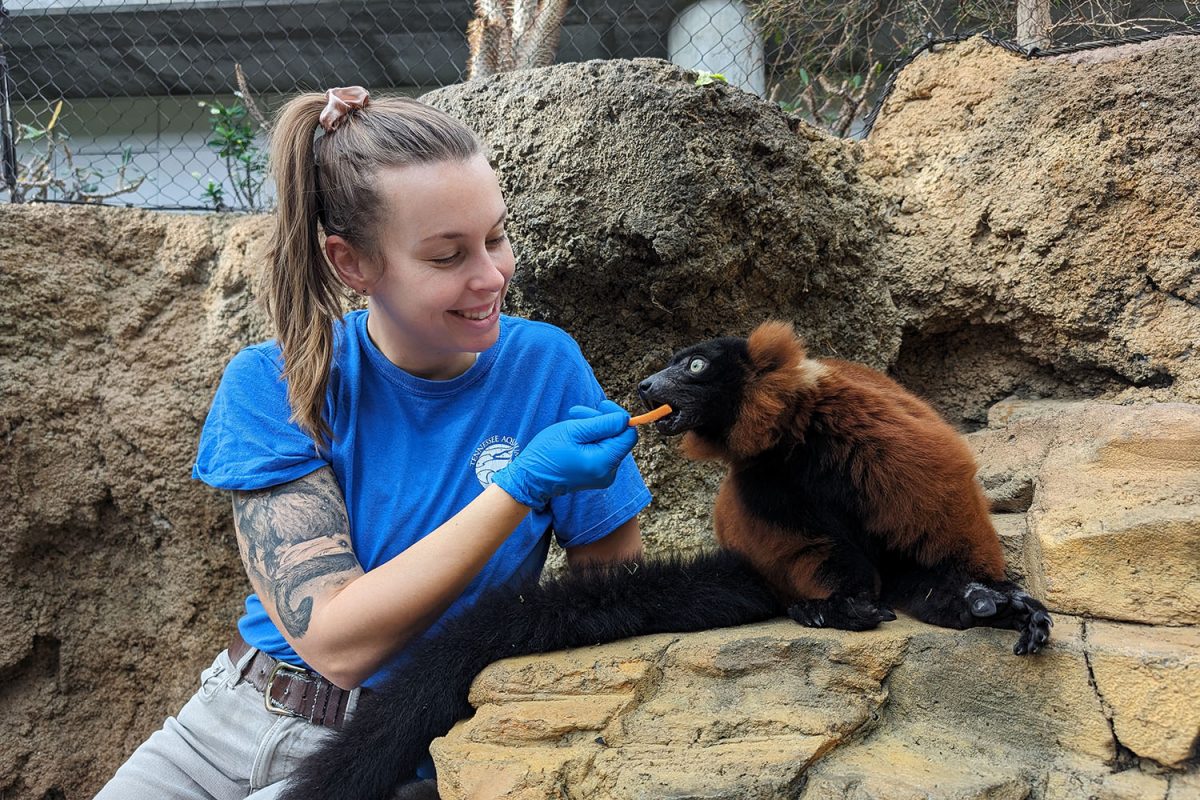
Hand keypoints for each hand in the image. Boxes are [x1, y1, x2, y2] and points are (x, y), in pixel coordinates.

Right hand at [492, 400, 637, 508]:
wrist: (530, 477)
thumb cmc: (547, 453)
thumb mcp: (574, 430)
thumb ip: (603, 424)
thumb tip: (625, 419)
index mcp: (604, 463)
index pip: (628, 435)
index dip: (618, 417)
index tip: (602, 406)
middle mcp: (608, 473)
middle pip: (618, 438)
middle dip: (601, 421)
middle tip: (578, 413)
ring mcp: (603, 476)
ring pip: (609, 442)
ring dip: (593, 427)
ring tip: (573, 420)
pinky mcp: (596, 475)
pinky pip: (601, 451)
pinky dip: (591, 439)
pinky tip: (575, 434)